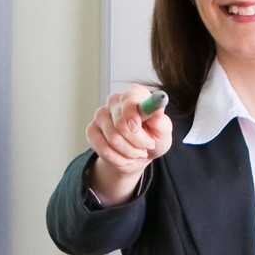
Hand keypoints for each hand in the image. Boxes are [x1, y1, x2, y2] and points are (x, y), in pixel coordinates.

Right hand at [86, 88, 174, 205]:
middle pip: (120, 122)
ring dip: (129, 152)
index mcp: (135, 94)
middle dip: (137, 141)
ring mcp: (100, 114)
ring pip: (113, 138)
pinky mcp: (91, 130)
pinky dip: (118, 159)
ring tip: (138, 153)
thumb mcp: (163, 132)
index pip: (129, 98)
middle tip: (147, 146)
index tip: (137, 127)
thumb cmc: (152, 138)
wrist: (139, 155)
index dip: (132, 114)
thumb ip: (161, 121)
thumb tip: (157, 110)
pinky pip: (103, 149)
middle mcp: (115, 101)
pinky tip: (125, 158)